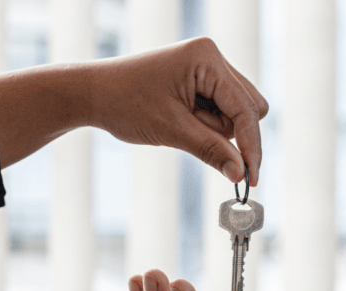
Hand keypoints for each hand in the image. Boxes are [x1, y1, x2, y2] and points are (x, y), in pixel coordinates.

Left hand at [90, 37, 267, 185]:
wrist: (94, 94)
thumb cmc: (125, 104)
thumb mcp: (172, 131)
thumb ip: (211, 150)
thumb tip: (240, 173)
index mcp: (206, 58)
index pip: (245, 108)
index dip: (250, 145)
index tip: (251, 177)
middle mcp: (211, 57)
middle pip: (248, 107)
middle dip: (230, 133)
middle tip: (195, 139)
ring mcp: (206, 67)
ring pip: (236, 111)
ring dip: (216, 130)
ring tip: (180, 126)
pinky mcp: (199, 79)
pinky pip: (220, 109)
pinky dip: (207, 124)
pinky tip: (182, 122)